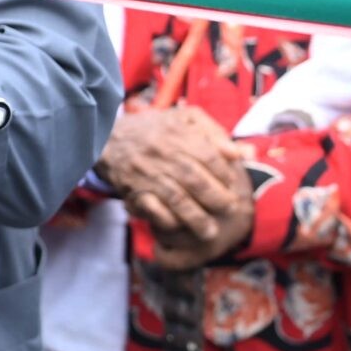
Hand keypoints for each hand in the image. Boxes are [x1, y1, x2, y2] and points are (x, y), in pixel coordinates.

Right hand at [95, 104, 253, 270]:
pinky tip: (180, 228)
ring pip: (175, 198)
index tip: (232, 185)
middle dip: (216, 198)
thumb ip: (215, 133)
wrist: (109, 137)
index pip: (208, 156)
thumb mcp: (185, 119)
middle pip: (195, 179)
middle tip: (230, 209)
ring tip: (210, 231)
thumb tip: (240, 154)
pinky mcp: (132, 189)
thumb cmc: (156, 129)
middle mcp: (162, 153)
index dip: (224, 174)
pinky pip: (152, 208)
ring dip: (196, 217)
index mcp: (177, 133)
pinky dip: (167, 219)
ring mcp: (146, 172)